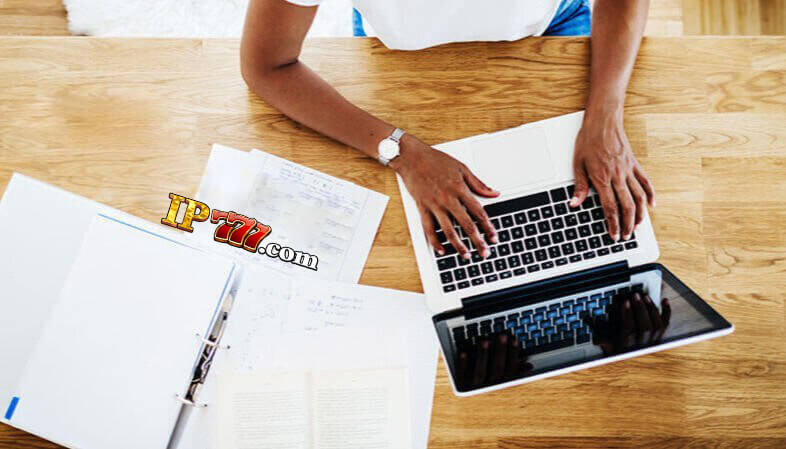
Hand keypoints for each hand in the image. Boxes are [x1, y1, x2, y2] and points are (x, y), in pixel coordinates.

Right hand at [391, 134, 498, 259]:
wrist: (412, 157)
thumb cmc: (436, 160)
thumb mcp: (462, 168)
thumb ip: (478, 184)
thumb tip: (494, 193)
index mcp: (460, 189)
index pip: (479, 212)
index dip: (488, 227)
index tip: (493, 237)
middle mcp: (448, 199)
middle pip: (467, 225)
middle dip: (477, 241)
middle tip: (484, 252)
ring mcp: (434, 205)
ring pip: (449, 230)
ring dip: (458, 246)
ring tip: (466, 256)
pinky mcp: (422, 208)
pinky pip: (429, 228)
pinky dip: (435, 241)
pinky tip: (442, 250)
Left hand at [454, 331, 531, 390]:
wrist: (467, 399)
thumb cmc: (488, 381)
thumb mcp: (502, 379)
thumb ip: (514, 371)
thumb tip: (529, 365)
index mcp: (500, 385)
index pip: (511, 370)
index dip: (514, 355)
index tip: (514, 339)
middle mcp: (488, 388)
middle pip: (497, 369)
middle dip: (500, 351)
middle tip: (502, 335)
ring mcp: (474, 387)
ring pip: (481, 372)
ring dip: (483, 354)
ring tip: (484, 340)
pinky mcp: (460, 385)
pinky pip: (461, 374)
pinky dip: (462, 363)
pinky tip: (463, 351)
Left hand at [571, 110, 654, 240]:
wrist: (602, 121)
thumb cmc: (588, 140)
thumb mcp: (577, 164)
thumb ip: (580, 186)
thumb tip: (575, 203)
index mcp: (602, 178)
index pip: (610, 207)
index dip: (613, 224)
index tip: (615, 235)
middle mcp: (618, 176)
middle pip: (627, 206)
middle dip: (628, 224)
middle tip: (627, 236)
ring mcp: (628, 170)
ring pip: (639, 197)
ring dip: (640, 214)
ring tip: (638, 226)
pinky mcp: (635, 164)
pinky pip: (646, 182)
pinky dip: (650, 194)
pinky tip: (651, 205)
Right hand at [587, 291, 670, 355]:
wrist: (634, 371)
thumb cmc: (620, 356)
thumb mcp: (608, 351)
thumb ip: (603, 341)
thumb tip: (595, 333)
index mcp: (628, 347)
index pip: (629, 330)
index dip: (627, 315)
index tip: (625, 302)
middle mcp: (642, 346)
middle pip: (645, 326)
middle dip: (641, 309)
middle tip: (635, 295)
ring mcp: (653, 342)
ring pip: (657, 325)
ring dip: (651, 309)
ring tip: (645, 296)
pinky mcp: (660, 338)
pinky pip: (666, 325)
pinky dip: (667, 312)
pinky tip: (664, 301)